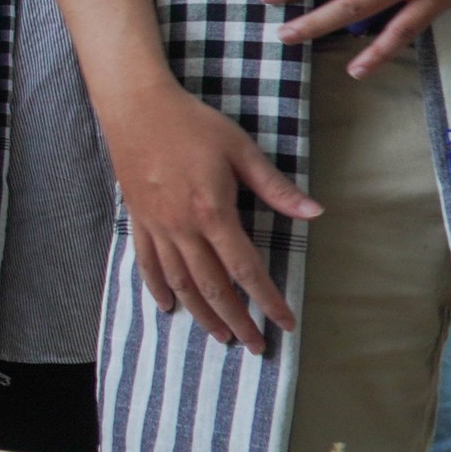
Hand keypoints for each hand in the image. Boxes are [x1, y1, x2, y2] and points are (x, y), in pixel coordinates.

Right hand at [107, 82, 319, 353]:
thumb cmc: (192, 123)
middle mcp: (182, 227)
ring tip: (219, 336)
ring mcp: (156, 225)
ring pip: (179, 281)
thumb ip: (275, 186)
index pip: (245, 268)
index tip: (284, 324)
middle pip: (211, 286)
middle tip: (254, 345)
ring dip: (200, 313)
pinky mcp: (137, 218)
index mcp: (213, 211)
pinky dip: (157, 288)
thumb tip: (314, 213)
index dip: (267, 299)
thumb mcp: (240, 150)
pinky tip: (168, 307)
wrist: (135, 106)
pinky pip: (147, 262)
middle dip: (236, 319)